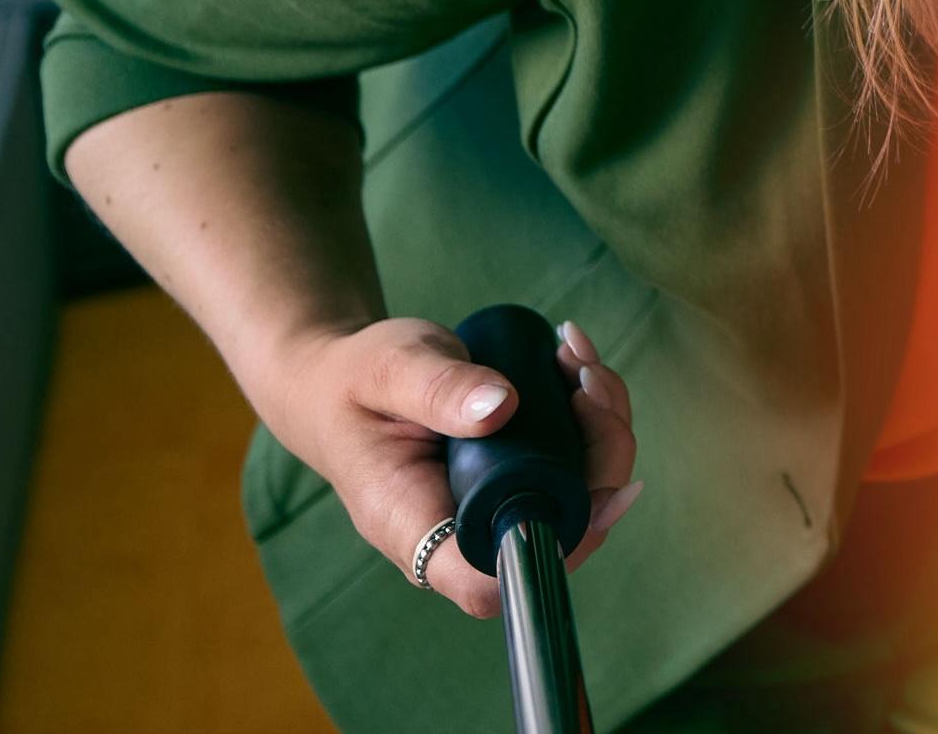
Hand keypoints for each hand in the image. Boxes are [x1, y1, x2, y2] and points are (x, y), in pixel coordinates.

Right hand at [247, 315, 639, 618]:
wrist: (336, 381)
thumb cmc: (353, 383)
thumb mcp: (388, 371)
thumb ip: (438, 389)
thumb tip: (502, 407)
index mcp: (411, 523)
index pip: (488, 579)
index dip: (553, 548)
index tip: (599, 484)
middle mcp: (459, 530)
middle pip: (558, 530)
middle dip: (599, 453)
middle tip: (587, 381)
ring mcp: (492, 507)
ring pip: (577, 493)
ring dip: (601, 425)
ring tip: (576, 358)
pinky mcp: (514, 479)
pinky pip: (572, 463)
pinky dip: (589, 414)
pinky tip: (572, 363)